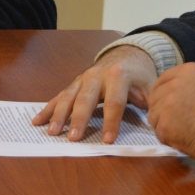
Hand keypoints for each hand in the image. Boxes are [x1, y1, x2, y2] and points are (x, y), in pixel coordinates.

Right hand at [31, 46, 156, 142]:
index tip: (107, 140)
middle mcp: (97, 76)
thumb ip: (152, 103)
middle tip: (74, 138)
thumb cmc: (139, 75)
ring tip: (52, 132)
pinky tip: (37, 121)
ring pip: (68, 97)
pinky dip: (47, 109)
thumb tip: (156, 123)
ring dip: (59, 116)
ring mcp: (82, 79)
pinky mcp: (74, 84)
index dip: (111, 122)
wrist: (127, 55)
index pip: (114, 102)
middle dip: (79, 120)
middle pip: (86, 100)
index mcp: (118, 76)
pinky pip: (58, 96)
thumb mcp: (150, 86)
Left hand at [146, 62, 194, 161]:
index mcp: (186, 71)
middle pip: (155, 99)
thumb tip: (179, 96)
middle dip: (163, 111)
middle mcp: (173, 84)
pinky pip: (159, 133)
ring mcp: (166, 104)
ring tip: (185, 132)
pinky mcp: (165, 125)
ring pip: (154, 117)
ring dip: (165, 126)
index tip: (168, 104)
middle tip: (177, 122)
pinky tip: (186, 139)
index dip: (163, 94)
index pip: (162, 81)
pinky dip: (170, 139)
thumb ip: (191, 86)